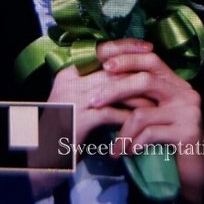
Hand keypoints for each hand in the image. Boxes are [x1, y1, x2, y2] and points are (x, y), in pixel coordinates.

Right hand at [28, 38, 153, 198]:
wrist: (42, 157)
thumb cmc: (65, 126)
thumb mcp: (77, 99)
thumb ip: (95, 84)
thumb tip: (126, 70)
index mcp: (70, 71)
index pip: (102, 49)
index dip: (126, 46)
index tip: (148, 47)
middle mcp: (70, 80)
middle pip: (112, 68)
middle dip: (139, 70)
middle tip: (161, 74)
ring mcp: (72, 99)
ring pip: (114, 89)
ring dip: (138, 96)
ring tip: (156, 101)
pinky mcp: (78, 120)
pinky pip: (111, 114)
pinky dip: (128, 118)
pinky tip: (140, 122)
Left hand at [93, 50, 203, 203]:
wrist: (193, 171)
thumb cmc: (167, 139)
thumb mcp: (154, 112)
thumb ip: (139, 95)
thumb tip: (104, 80)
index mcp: (175, 82)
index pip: (151, 59)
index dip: (127, 59)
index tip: (104, 65)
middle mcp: (185, 91)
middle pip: (145, 80)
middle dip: (114, 90)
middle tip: (93, 102)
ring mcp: (188, 111)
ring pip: (143, 112)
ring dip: (122, 132)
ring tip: (115, 148)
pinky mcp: (188, 132)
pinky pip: (150, 134)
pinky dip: (134, 143)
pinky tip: (129, 152)